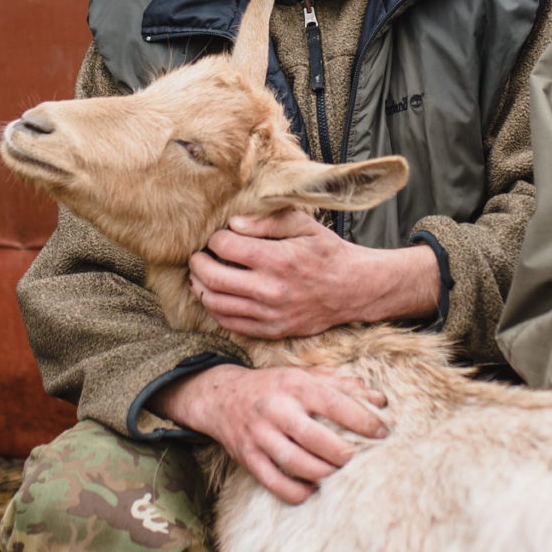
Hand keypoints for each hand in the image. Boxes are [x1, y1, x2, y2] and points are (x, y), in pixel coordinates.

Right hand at [152, 363, 387, 503]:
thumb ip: (341, 384)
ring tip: (341, 476)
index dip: (362, 420)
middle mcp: (277, 410)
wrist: (222, 397)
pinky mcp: (248, 458)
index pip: (335, 404)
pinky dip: (297, 492)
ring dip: (324, 474)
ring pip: (296, 463)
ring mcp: (260, 436)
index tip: (383, 433)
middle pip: (316, 438)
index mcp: (295, 386)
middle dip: (343, 453)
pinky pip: (274, 483)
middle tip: (361, 460)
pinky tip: (314, 490)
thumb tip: (378, 399)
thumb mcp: (304, 375)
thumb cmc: (274, 386)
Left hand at [188, 210, 439, 337]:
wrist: (354, 289)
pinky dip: (215, 308)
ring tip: (202, 275)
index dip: (215, 239)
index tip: (219, 237)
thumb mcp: (304, 226)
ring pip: (215, 303)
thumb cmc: (328, 253)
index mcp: (278, 259)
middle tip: (198, 256)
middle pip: (211, 277)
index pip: (225, 247)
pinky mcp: (271, 330)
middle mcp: (270, 289)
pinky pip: (229, 323)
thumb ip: (268, 221)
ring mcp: (269, 314)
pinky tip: (216, 295)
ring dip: (200, 286)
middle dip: (198, 263)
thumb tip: (233, 224)